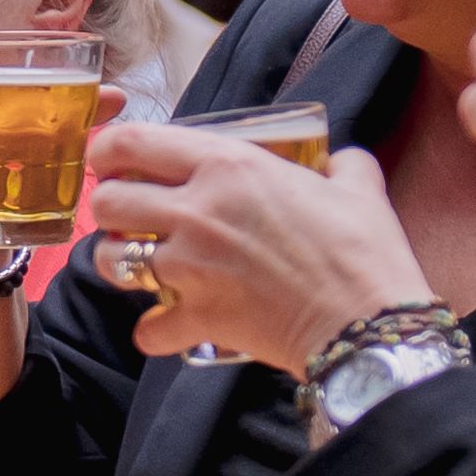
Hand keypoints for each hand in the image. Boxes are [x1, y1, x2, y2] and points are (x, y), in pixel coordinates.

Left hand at [91, 127, 431, 375]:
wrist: (369, 322)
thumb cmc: (365, 251)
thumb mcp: (357, 188)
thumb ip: (341, 165)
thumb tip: (340, 161)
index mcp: (228, 166)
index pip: (131, 143)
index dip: (107, 151)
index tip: (112, 161)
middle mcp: (197, 211)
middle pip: (106, 202)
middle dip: (107, 208)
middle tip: (129, 216)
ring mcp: (191, 268)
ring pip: (109, 261)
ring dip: (118, 263)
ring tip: (141, 266)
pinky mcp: (198, 318)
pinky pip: (146, 330)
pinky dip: (154, 332)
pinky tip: (169, 327)